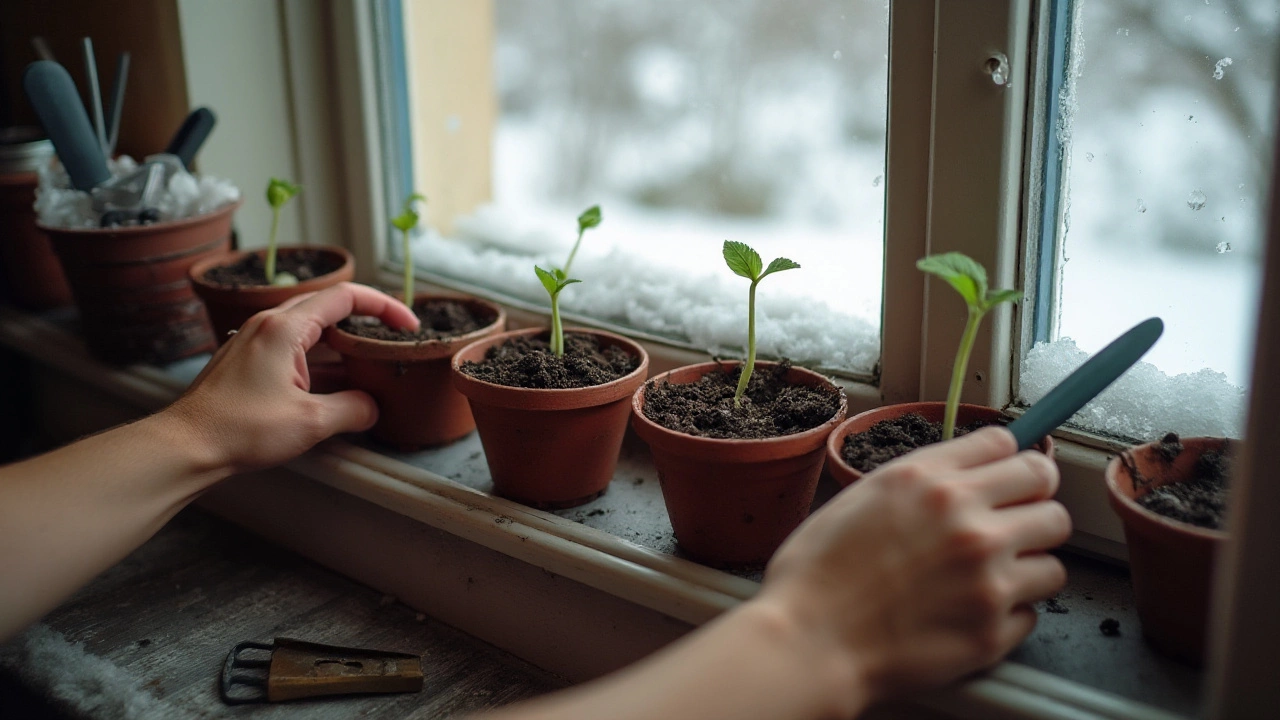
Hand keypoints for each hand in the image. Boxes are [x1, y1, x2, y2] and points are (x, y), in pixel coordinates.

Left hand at [165, 282, 418, 474]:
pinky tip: (333, 384)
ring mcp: (253, 341)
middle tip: (392, 339)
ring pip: (309, 328)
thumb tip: (373, 407)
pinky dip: (320, 358)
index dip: (383, 307)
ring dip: (342, 343)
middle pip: (327, 306)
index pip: (345, 296)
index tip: (407, 325)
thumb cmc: (239, 429)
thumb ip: (353, 409)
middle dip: (365, 320)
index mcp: (285, 327)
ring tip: (369, 363)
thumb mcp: (310, 423)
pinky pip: (292, 347)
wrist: (185, 446)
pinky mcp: (246, 361)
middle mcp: (267, 324)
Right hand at [758, 427, 1069, 705]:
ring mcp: (987, 578)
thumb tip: (965, 476)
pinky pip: (1032, 613)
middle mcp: (967, 521)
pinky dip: (1009, 614)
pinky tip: (970, 613)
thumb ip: (921, 481)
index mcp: (930, 480)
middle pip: (1048, 493)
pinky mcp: (993, 630)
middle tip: (1012, 524)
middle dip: (1033, 506)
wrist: (808, 641)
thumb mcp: (862, 497)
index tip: (1009, 477)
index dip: (1011, 462)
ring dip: (1029, 565)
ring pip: (1054, 559)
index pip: (1011, 446)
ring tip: (990, 576)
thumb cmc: (818, 573)